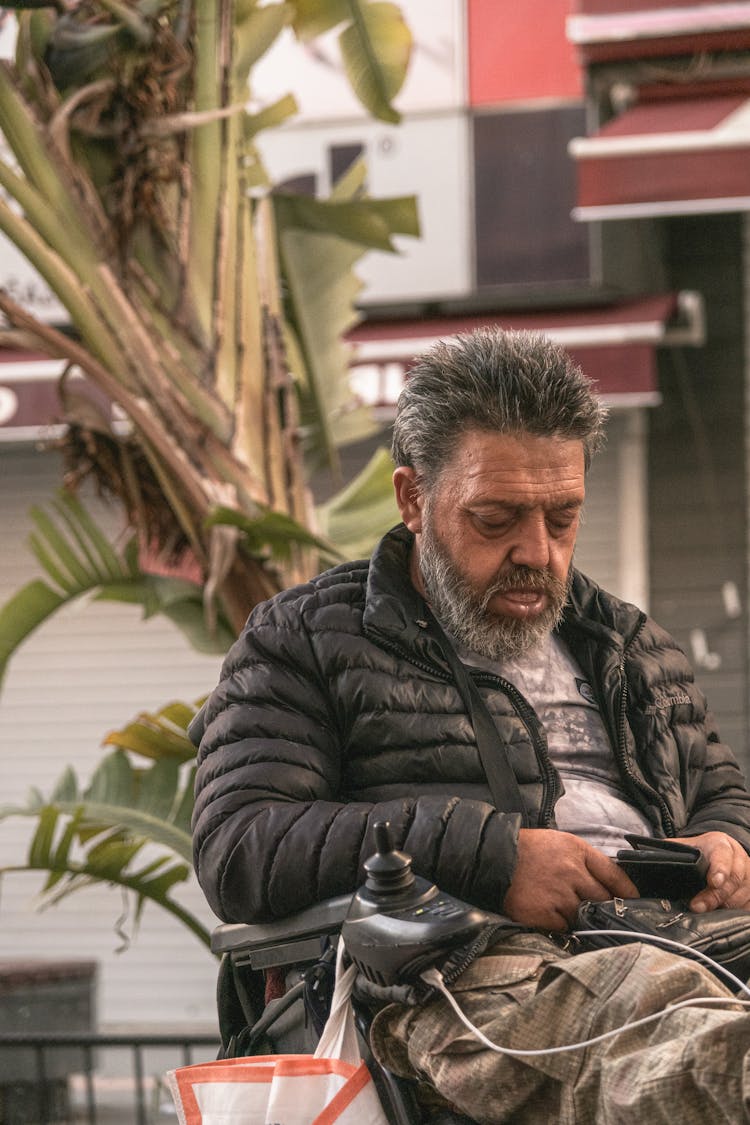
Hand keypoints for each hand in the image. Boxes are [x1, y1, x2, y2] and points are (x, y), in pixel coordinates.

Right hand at [501, 828, 638, 930]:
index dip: (627, 891)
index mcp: (577, 851)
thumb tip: (607, 884)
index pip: (614, 875)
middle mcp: (571, 873)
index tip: (635, 901)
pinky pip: (564, 927)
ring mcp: (558, 895)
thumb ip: (583, 862)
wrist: (491, 858)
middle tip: (601, 912)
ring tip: (564, 908)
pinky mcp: (544, 914)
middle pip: (603, 899)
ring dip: (579, 917)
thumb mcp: (559, 844)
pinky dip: (560, 924)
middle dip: (603, 907)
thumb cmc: (527, 850)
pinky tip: (548, 913)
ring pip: (584, 916)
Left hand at [673, 831, 749, 912]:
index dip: (720, 869)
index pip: (723, 855)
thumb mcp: (687, 845)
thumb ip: (670, 851)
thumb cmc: (702, 851)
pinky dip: (734, 911)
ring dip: (723, 906)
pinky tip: (721, 914)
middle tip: (697, 906)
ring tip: (705, 911)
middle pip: (732, 880)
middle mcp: (738, 858)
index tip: (714, 882)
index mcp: (721, 844)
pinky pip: (746, 905)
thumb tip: (645, 858)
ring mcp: (748, 876)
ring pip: (740, 895)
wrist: (724, 852)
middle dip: (714, 896)